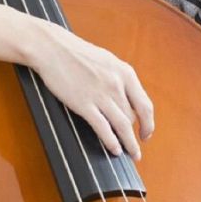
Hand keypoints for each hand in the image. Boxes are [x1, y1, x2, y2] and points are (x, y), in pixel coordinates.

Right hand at [26, 20, 153, 159]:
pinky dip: (111, 141)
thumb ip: (118, 78)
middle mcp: (116, 84)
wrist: (52, 48)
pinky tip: (113, 148)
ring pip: (122, 126)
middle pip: (132, 117)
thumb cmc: (75, 52)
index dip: (148, 123)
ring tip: (130, 153)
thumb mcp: (106, 61)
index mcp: (125, 73)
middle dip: (135, 135)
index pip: (145, 105)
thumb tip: (125, 98)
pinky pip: (103, 128)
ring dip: (128, 143)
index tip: (146, 133)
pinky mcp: (84, 103)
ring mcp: (101, 95)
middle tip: (134, 147)